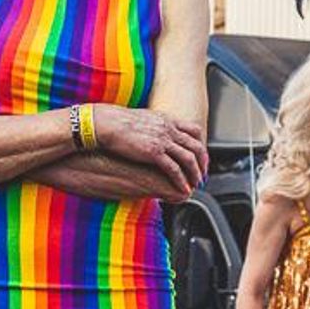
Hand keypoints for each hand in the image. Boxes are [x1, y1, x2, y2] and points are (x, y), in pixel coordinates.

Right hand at [93, 105, 207, 200]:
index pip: (194, 130)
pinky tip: (184, 189)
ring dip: (195, 173)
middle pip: (195, 146)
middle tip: (203, 174)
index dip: (200, 145)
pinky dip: (181, 180)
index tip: (201, 157)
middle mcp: (168, 129)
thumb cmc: (118, 122)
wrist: (106, 123)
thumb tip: (155, 134)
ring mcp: (162, 140)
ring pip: (188, 159)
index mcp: (167, 119)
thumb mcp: (143, 119)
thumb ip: (155, 126)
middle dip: (202, 162)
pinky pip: (174, 169)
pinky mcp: (154, 152)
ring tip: (196, 184)